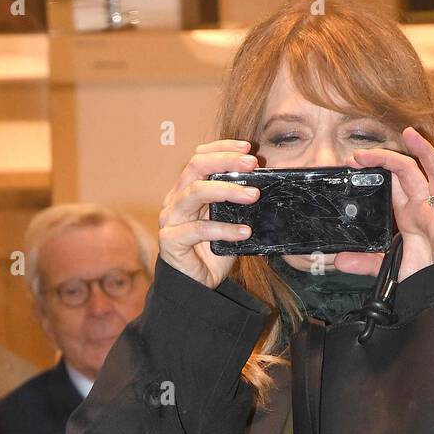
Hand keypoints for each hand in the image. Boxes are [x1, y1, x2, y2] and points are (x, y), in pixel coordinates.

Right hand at [159, 139, 260, 287]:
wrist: (197, 285)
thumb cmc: (212, 251)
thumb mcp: (228, 221)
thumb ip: (236, 203)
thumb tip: (262, 185)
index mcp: (186, 190)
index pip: (199, 157)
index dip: (222, 148)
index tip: (247, 148)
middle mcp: (175, 200)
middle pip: (196, 167)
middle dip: (226, 161)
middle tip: (253, 164)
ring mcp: (171, 219)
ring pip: (196, 192)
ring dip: (228, 190)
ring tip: (253, 195)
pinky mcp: (171, 240)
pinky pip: (199, 229)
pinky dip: (224, 229)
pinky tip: (244, 232)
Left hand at [333, 126, 433, 281]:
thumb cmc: (421, 276)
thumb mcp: (386, 267)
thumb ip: (365, 262)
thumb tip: (339, 261)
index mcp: (410, 214)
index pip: (395, 181)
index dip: (378, 167)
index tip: (354, 161)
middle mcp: (426, 210)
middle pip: (412, 172)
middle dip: (392, 156)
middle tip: (366, 149)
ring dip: (426, 155)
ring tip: (411, 137)